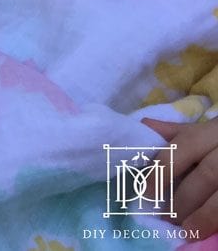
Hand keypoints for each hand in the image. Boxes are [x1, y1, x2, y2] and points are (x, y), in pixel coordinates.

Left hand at [142, 116, 217, 238]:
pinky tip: (206, 230)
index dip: (165, 167)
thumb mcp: (206, 132)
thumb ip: (178, 132)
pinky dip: (216, 220)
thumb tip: (145, 125)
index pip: (187, 144)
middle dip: (184, 197)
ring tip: (185, 228)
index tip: (148, 191)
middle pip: (208, 174)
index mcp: (216, 130)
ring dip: (203, 215)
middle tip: (166, 216)